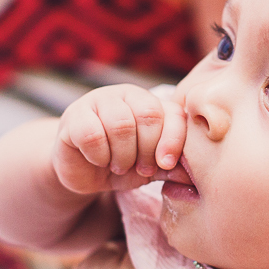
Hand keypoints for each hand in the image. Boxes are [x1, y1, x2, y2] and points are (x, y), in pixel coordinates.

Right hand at [53, 84, 186, 195]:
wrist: (82, 171)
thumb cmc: (121, 164)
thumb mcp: (150, 168)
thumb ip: (170, 167)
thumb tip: (194, 174)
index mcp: (151, 103)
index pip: (172, 112)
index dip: (173, 140)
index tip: (166, 164)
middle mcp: (127, 95)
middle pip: (148, 115)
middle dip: (148, 150)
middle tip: (142, 168)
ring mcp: (99, 101)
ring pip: (121, 124)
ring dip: (123, 155)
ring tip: (119, 166)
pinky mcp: (74, 115)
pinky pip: (92, 134)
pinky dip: (99, 155)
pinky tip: (99, 161)